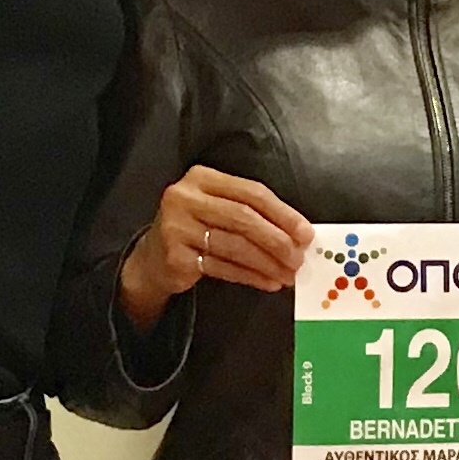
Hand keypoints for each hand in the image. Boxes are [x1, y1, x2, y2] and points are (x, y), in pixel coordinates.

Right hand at [118, 164, 312, 327]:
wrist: (153, 258)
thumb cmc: (196, 229)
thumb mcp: (217, 209)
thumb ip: (252, 214)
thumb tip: (297, 235)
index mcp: (202, 178)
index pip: (251, 193)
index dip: (283, 214)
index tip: (305, 233)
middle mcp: (186, 198)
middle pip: (243, 218)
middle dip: (277, 241)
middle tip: (298, 258)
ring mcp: (177, 227)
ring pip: (234, 246)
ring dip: (267, 263)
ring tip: (287, 274)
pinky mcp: (175, 255)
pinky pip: (222, 267)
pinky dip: (250, 276)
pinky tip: (267, 281)